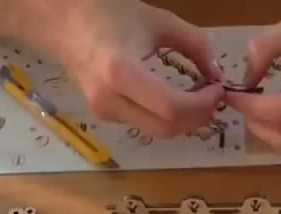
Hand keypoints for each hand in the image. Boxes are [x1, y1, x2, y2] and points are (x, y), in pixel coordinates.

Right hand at [52, 0, 224, 137]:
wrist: (63, 23)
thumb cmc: (108, 14)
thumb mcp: (158, 21)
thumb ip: (195, 44)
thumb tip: (217, 72)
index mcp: (121, 73)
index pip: (171, 108)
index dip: (202, 105)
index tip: (218, 88)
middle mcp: (110, 100)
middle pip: (166, 128)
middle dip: (197, 117)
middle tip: (213, 97)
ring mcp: (104, 112)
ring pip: (156, 131)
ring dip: (184, 120)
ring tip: (198, 97)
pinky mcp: (104, 116)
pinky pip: (144, 125)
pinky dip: (167, 118)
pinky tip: (177, 100)